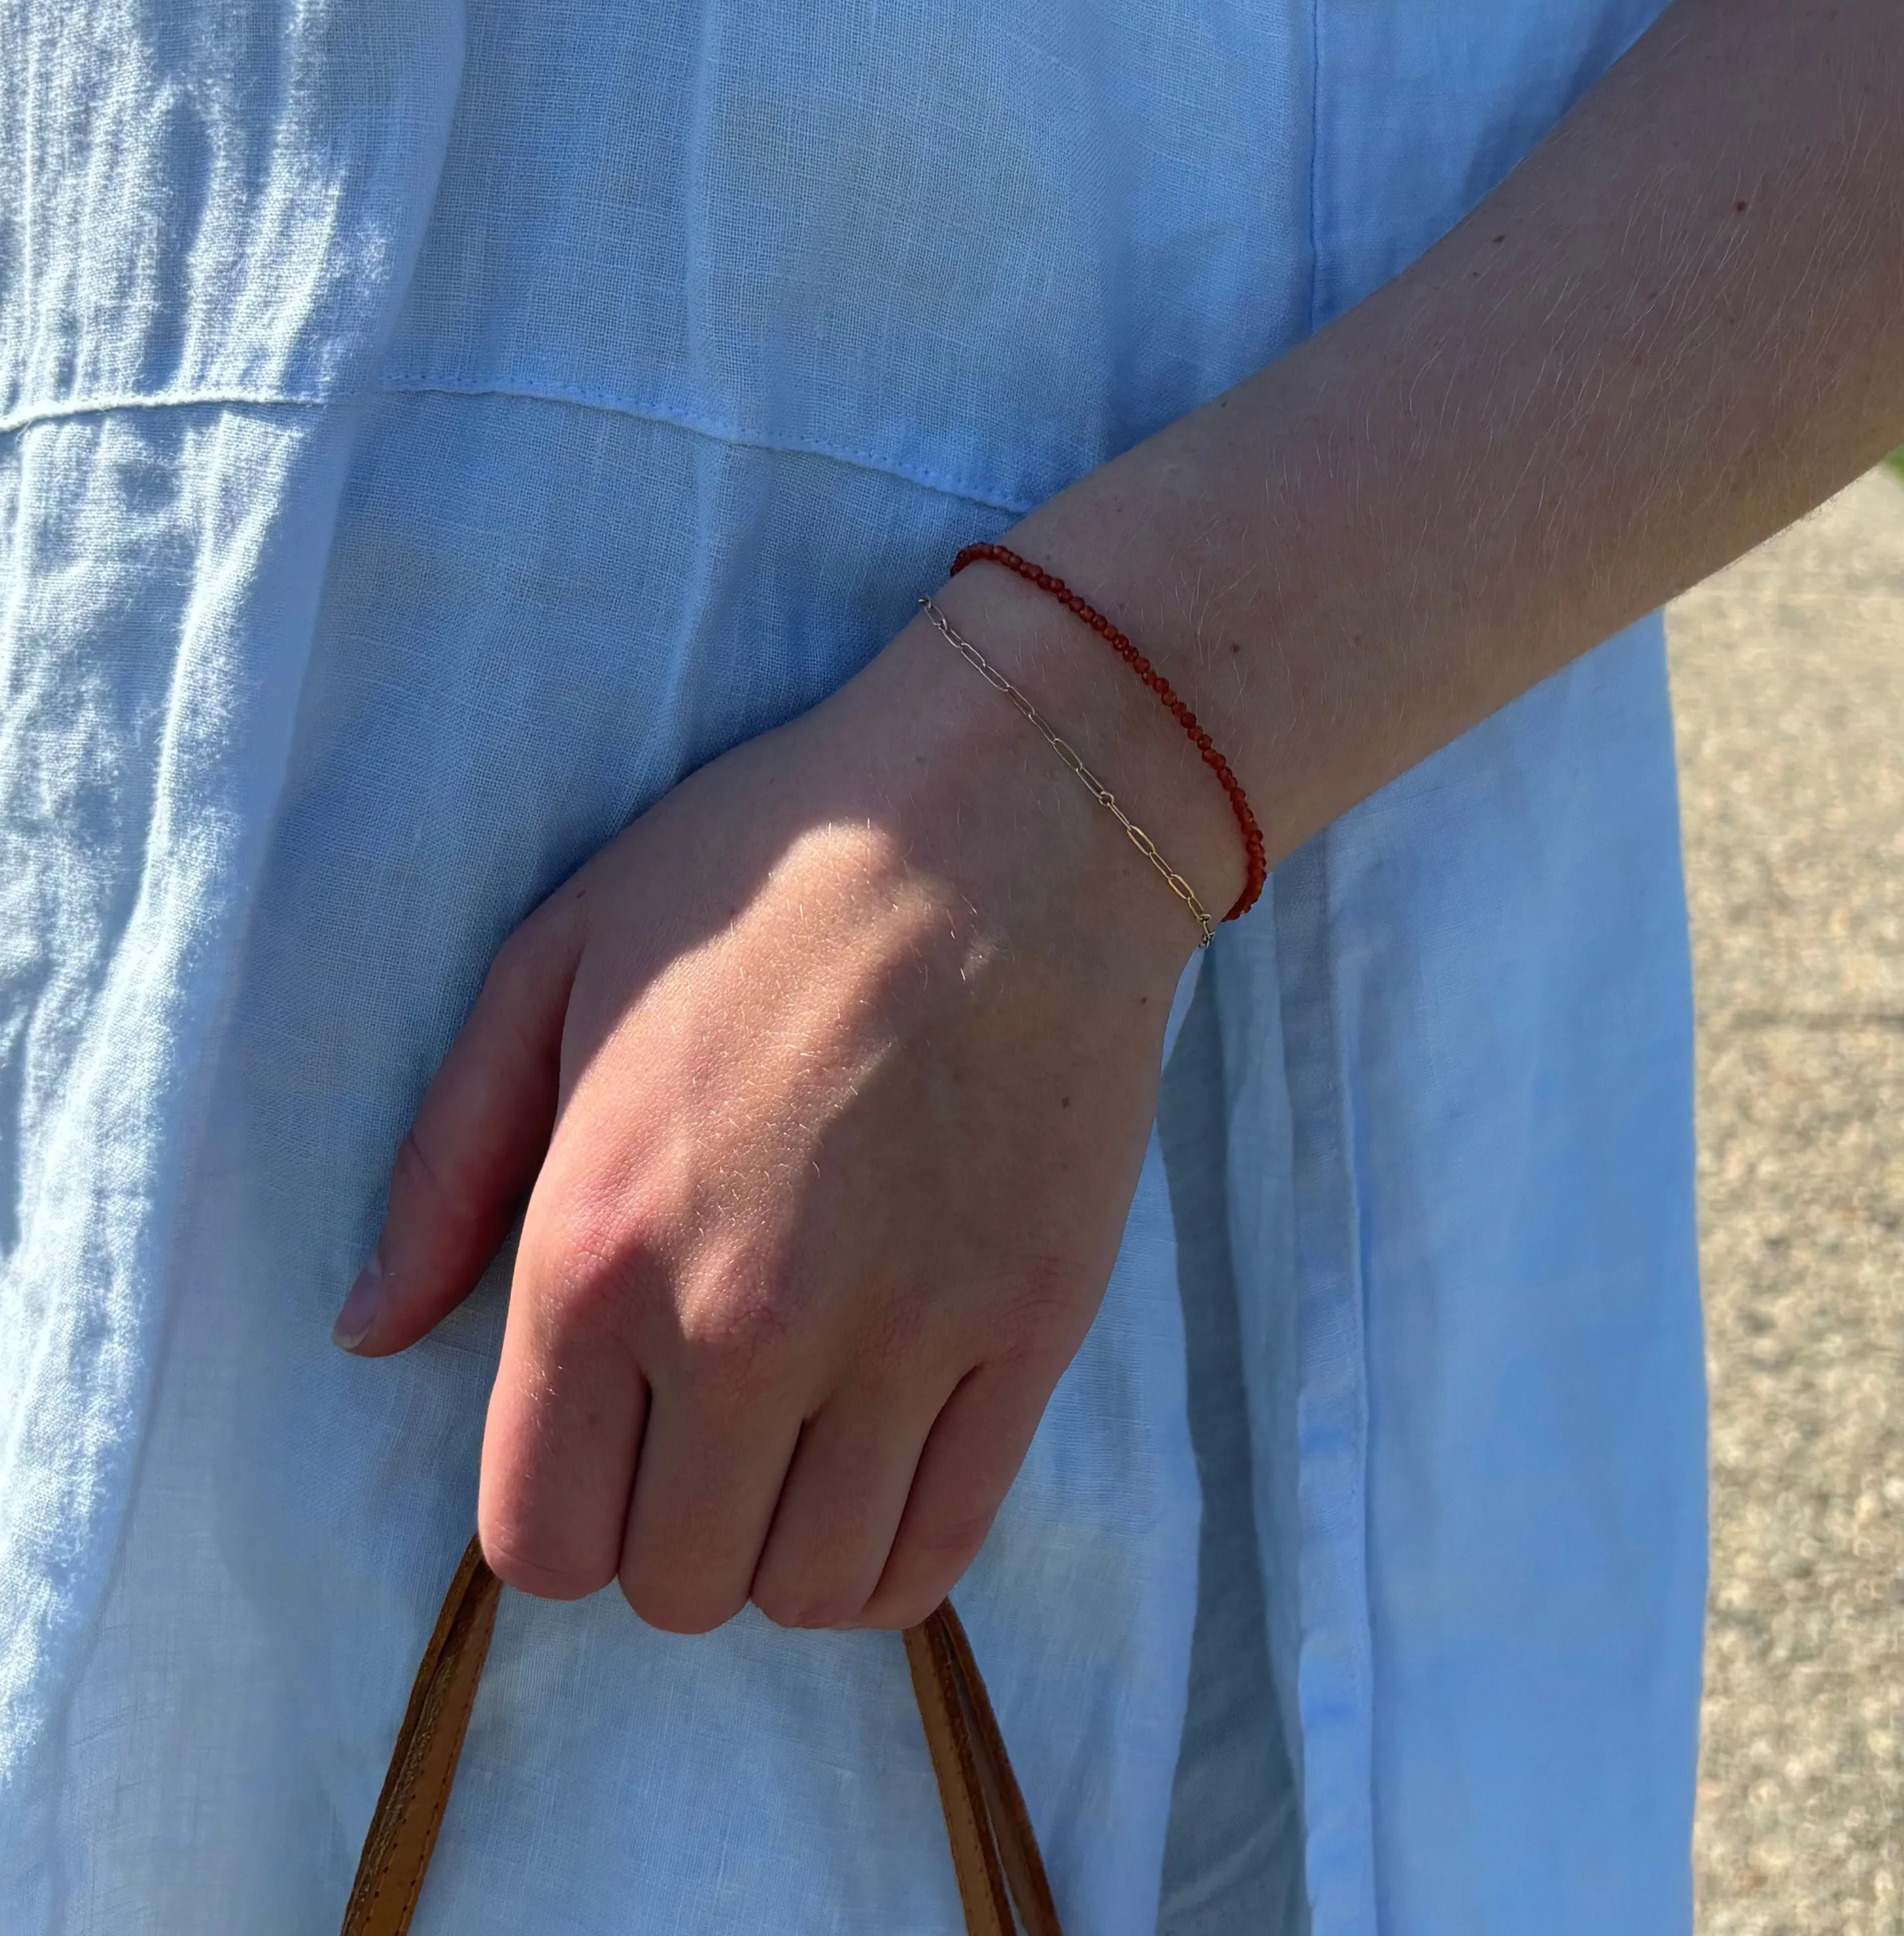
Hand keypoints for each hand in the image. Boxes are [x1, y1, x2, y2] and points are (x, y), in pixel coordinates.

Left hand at [333, 597, 1207, 1632]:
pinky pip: (943, 1548)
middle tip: (706, 1428)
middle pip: (675, 1584)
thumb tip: (369, 1335)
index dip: (556, 1516)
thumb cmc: (766, 871)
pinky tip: (888, 1470)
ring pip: (809, 1593)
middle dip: (670, 1532)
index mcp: (592, 1248)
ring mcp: (899, 1342)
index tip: (599, 1445)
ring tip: (801, 1450)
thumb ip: (448, 1168)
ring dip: (785, 1551)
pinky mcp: (1029, 1334)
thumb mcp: (555, 967)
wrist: (1010, 815)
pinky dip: (898, 1553)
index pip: (537, 1535)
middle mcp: (739, 1327)